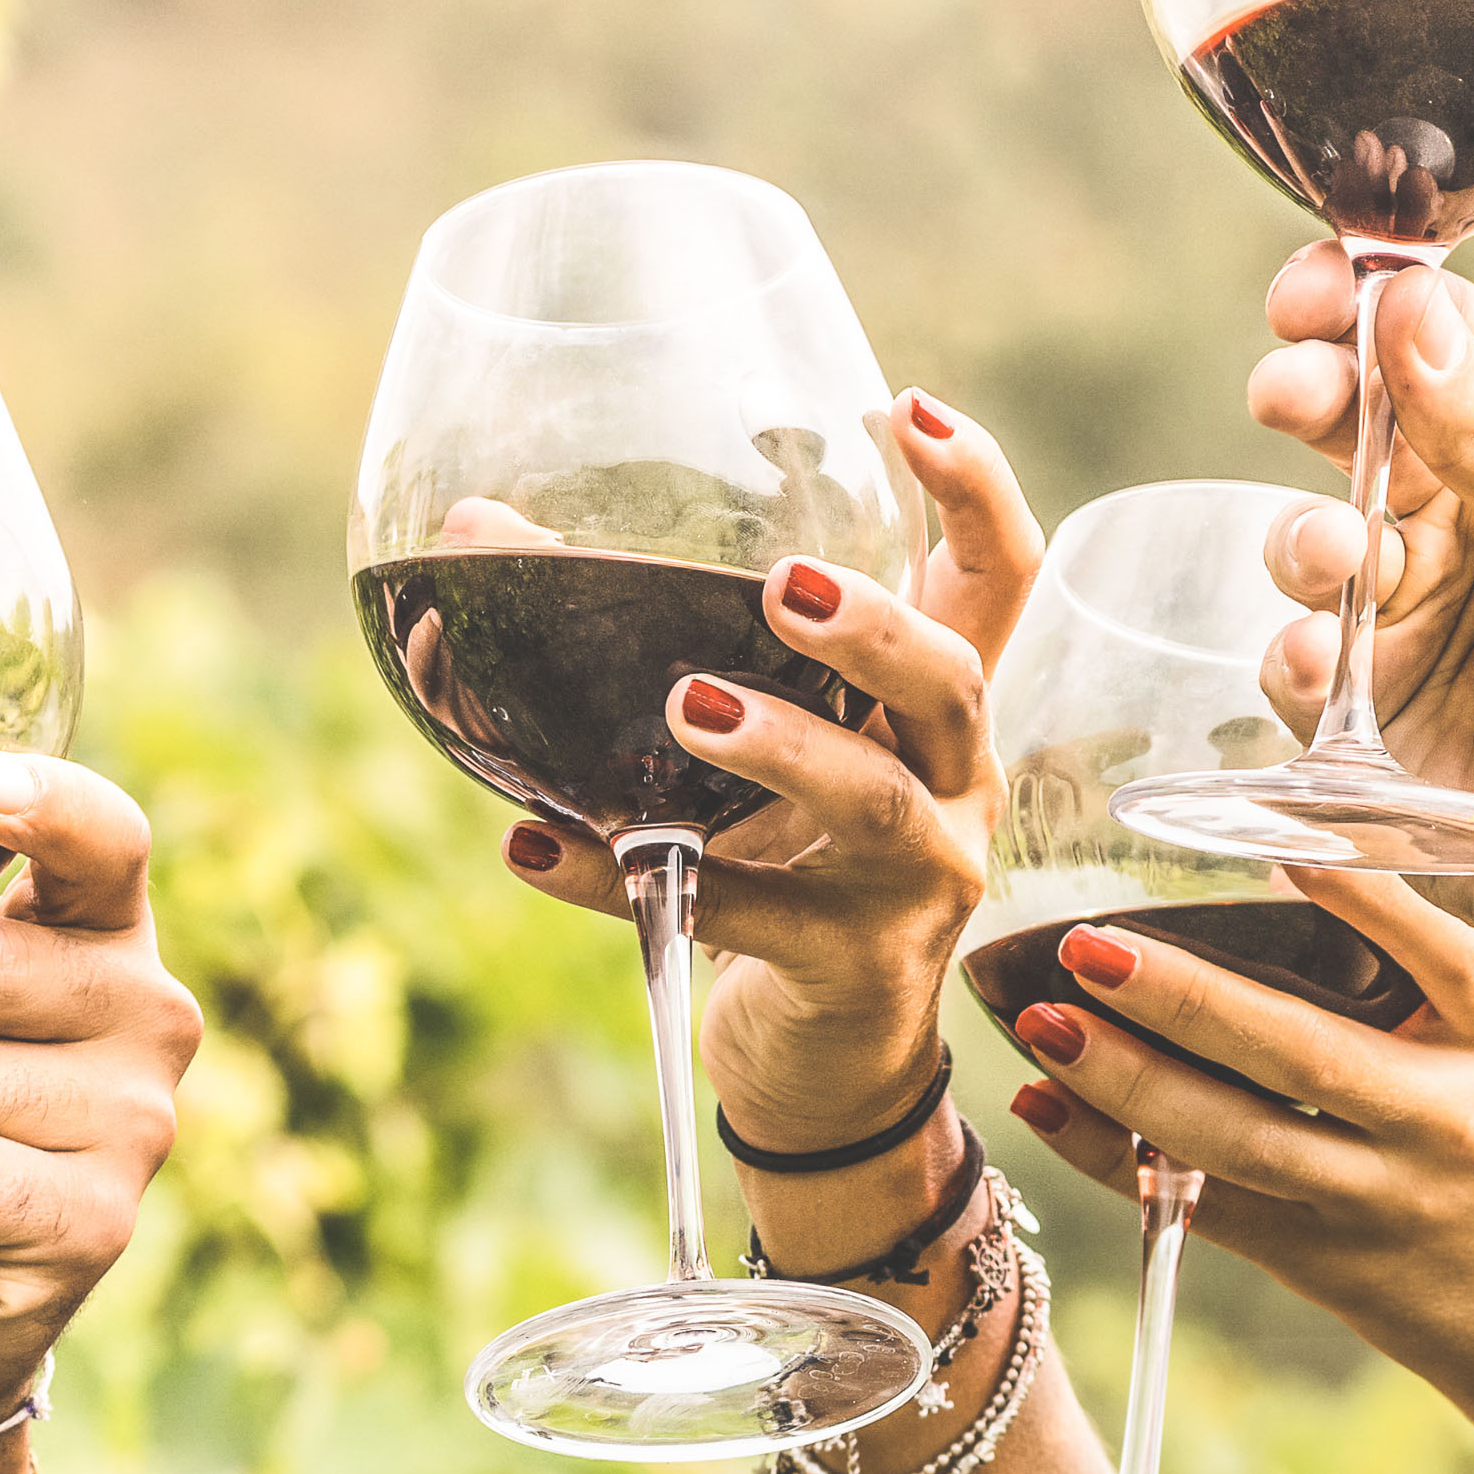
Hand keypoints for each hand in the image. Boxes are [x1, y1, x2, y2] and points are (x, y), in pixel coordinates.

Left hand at [502, 391, 1040, 1150]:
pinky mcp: (849, 971)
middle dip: (877, 628)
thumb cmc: (784, 865)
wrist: (825, 1064)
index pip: (1000, 577)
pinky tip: (531, 848)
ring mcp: (915, 883)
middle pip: (953, 680)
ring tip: (687, 705)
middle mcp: (953, 783)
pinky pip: (734, 916)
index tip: (910, 409)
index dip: (975, 491)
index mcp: (937, 709)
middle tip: (783, 586)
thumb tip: (472, 528)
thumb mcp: (749, 750)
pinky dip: (620, 879)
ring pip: (874, 802)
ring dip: (785, 746)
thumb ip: (646, 639)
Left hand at [1003, 867, 1473, 1449]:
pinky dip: (1116, 1159)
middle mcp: (1447, 1126)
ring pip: (1234, 1142)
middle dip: (1183, 999)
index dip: (1368, 900)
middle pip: (1299, 1056)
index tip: (1290, 843)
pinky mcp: (1326, 1267)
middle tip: (1088, 946)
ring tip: (1044, 1023)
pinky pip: (1205, 1206)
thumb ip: (1431, 978)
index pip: (1447, 957)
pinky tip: (1049, 1104)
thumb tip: (1296, 869)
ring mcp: (1380, 1206)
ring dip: (1126, 1084)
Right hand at [1248, 243, 1473, 1024]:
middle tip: (1287, 396)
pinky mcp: (1364, 712)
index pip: (1442, 336)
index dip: (1365, 302)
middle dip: (1309, 398)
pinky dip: (1296, 656)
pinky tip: (1324, 667)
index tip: (1307, 292)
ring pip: (1309, 536)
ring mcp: (1411, 611)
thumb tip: (1407, 302)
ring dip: (1306, 538)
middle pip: (1354, 419)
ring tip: (1335, 565)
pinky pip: (1294, 660)